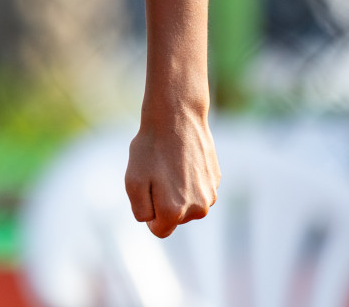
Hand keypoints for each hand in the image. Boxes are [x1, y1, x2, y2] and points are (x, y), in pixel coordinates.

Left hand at [125, 108, 219, 237]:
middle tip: (157, 174)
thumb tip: (153, 222)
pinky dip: (189, 180)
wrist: (177, 118)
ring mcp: (210, 195)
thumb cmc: (150, 149)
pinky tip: (183, 160)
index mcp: (175, 211)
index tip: (147, 191)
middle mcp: (198, 209)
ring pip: (188, 204)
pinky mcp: (216, 181)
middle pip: (175, 218)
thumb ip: (141, 210)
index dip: (149, 213)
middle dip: (163, 201)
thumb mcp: (132, 181)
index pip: (159, 230)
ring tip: (170, 166)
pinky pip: (198, 189)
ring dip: (177, 191)